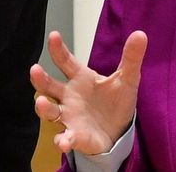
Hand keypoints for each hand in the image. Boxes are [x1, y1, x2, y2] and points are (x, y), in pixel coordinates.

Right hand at [29, 30, 146, 154]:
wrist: (119, 132)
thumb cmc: (116, 102)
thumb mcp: (127, 79)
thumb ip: (131, 58)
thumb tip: (140, 33)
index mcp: (80, 78)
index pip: (65, 61)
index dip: (58, 49)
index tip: (53, 36)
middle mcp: (69, 96)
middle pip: (49, 85)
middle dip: (40, 79)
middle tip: (34, 70)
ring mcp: (69, 116)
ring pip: (50, 111)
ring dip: (44, 108)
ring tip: (42, 103)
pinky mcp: (74, 136)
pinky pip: (64, 138)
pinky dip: (62, 140)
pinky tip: (63, 142)